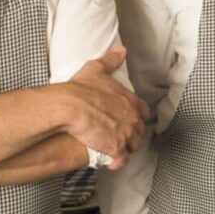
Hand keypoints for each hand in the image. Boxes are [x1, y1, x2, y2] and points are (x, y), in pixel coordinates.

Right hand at [62, 46, 151, 167]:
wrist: (70, 107)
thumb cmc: (81, 88)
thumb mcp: (96, 69)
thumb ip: (111, 60)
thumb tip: (120, 50)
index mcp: (131, 101)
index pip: (144, 112)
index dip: (137, 117)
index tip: (130, 119)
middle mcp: (132, 118)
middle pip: (139, 131)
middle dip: (132, 134)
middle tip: (120, 136)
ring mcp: (125, 134)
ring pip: (132, 146)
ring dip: (126, 148)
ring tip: (115, 150)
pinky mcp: (115, 148)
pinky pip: (121, 160)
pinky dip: (117, 162)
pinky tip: (111, 163)